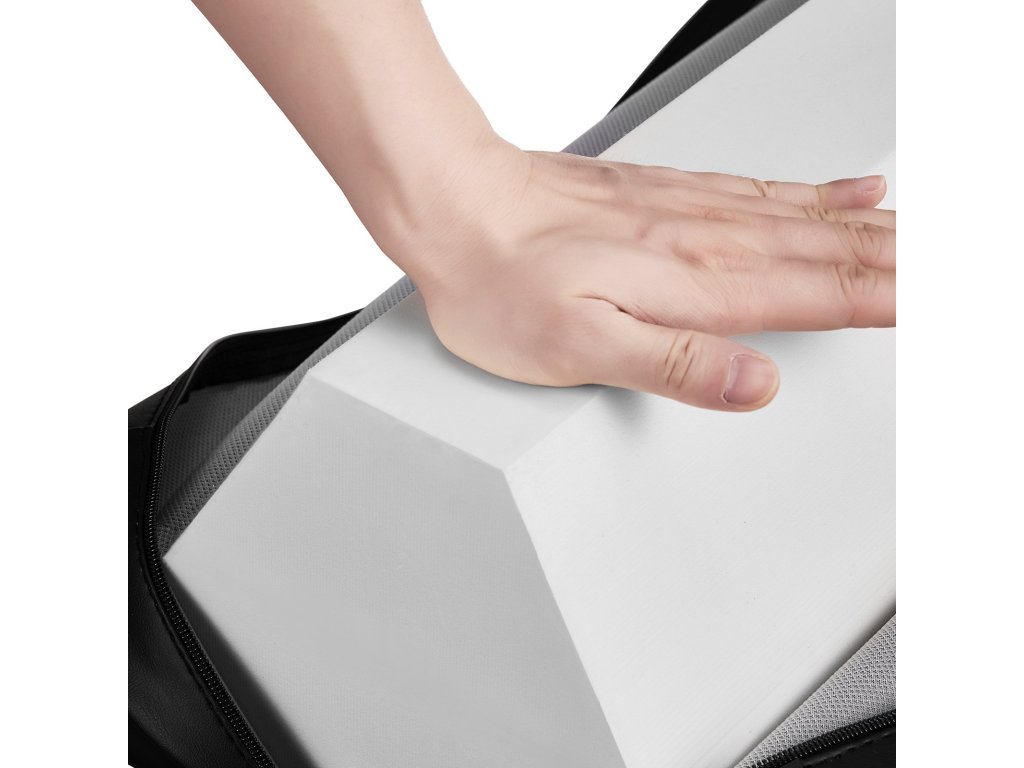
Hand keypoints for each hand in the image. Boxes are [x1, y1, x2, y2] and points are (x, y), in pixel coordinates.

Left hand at [391, 140, 894, 411]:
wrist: (455, 206)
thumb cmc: (502, 281)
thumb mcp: (580, 347)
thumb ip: (675, 366)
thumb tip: (755, 384)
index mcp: (696, 285)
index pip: (819, 296)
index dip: (891, 301)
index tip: (943, 303)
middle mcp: (705, 242)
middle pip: (831, 254)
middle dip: (906, 263)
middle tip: (962, 266)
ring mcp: (691, 212)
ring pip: (811, 221)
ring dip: (879, 230)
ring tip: (928, 237)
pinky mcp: (670, 195)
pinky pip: (767, 191)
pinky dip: (821, 194)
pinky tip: (846, 190)